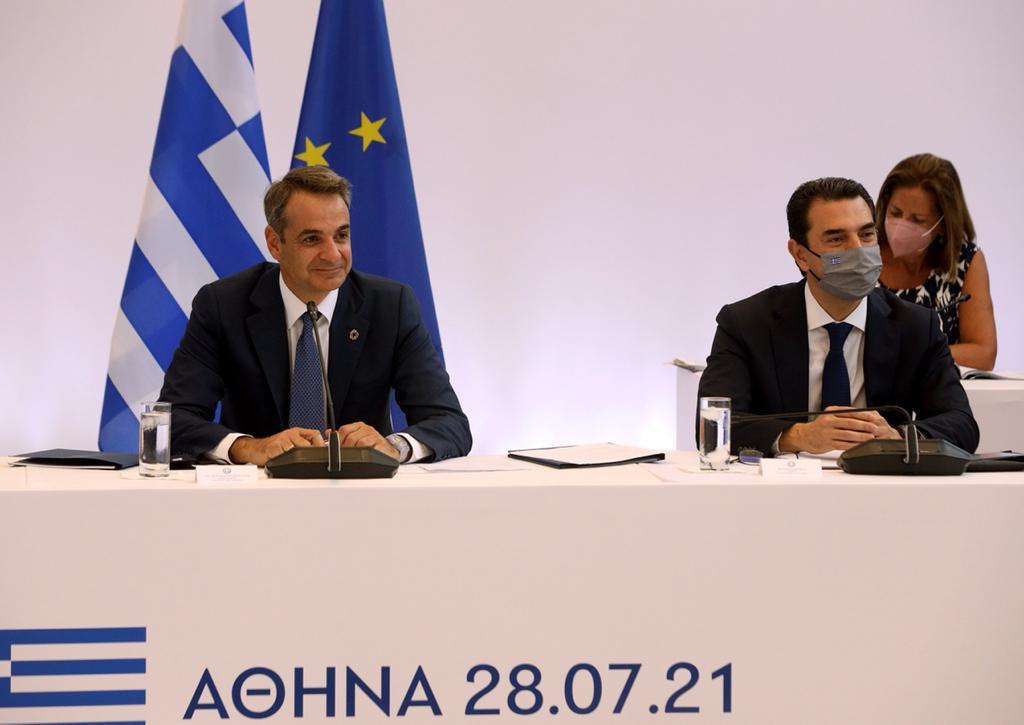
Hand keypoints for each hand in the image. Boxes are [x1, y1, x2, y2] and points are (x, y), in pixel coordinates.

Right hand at [229, 428, 324, 465]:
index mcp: (296, 432)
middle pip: (308, 445)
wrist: (254, 449)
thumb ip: (304, 444)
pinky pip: (285, 457)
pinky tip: (282, 461)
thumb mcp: (291, 442)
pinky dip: (285, 462)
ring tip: (292, 461)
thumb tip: (322, 448)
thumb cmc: (274, 447)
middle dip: (309, 454)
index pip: (315, 434)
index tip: (323, 452)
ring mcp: (282, 440)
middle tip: (307, 461)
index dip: (320, 444)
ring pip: (297, 452)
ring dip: (296, 459)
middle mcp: (290, 434)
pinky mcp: (274, 448)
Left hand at [335, 421, 400, 460]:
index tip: (337, 449)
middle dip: (347, 449)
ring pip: (361, 443)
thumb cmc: (371, 445)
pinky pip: (371, 449)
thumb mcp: (356, 438)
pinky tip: (366, 456)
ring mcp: (375, 436)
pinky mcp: (382, 445)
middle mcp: (367, 429)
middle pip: (351, 438)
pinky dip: (367, 454)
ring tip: (356, 457)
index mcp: (359, 426)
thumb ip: (342, 436)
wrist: (389, 450)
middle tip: (346, 456)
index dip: (338, 440)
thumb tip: (328, 432)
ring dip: (357, 452)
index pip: (344, 430)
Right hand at [779, 406, 901, 453]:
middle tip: (875, 428)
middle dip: (865, 426)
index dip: (863, 415)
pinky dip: (853, 445)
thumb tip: (864, 417)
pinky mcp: (827, 443)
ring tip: (870, 437)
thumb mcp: (830, 416)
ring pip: (848, 434)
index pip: (850, 412)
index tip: (873, 418)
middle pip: (850, 423)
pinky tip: (860, 445)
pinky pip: (843, 444)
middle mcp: (828, 421)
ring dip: (861, 436)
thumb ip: (844, 416)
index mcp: (831, 412)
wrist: (805, 436)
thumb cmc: (820, 427)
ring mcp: (827, 432)